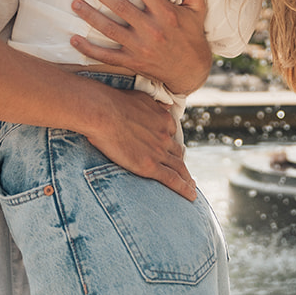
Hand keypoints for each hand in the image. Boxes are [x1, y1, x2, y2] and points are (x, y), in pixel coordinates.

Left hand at [71, 0, 212, 96]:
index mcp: (166, 14)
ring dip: (90, 16)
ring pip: (110, 29)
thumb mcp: (197, 11)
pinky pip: (106, 55)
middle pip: (121, 6)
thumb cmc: (192, 37)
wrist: (191, 71)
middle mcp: (152, 29)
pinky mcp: (132, 61)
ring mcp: (140, 47)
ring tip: (75, 3)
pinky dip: (88, 49)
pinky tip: (74, 39)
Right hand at [80, 83, 196, 201]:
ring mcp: (159, 152)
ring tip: (191, 188)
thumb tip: (167, 107)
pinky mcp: (149, 166)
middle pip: (177, 154)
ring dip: (187, 179)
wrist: (103, 113)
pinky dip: (183, 188)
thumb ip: (155, 105)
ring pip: (179, 168)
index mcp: (164, 120)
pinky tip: (190, 196)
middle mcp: (165, 136)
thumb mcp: (142, 98)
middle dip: (182, 164)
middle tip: (187, 175)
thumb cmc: (115, 103)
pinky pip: (172, 179)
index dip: (172, 145)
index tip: (172, 153)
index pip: (171, 135)